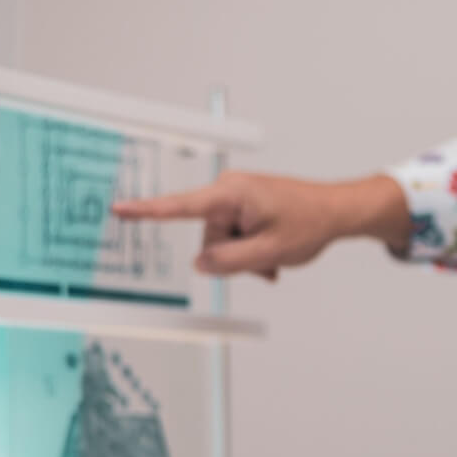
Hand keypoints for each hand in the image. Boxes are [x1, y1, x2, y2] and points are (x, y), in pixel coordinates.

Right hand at [111, 172, 410, 278]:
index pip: (180, 206)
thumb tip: (200, 264)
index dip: (147, 211)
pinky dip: (251, 250)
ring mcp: (235, 199)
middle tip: (268, 258)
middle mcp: (228, 192)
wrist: (337, 211)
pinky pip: (234, 237)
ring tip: (274, 255)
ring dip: (246, 256)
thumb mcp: (269, 252)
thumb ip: (229, 262)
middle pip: (209, 238)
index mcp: (231, 194)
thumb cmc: (310, 222)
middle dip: (234, 256)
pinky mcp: (243, 207)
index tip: (119, 209)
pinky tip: (272, 254)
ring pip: (223, 242)